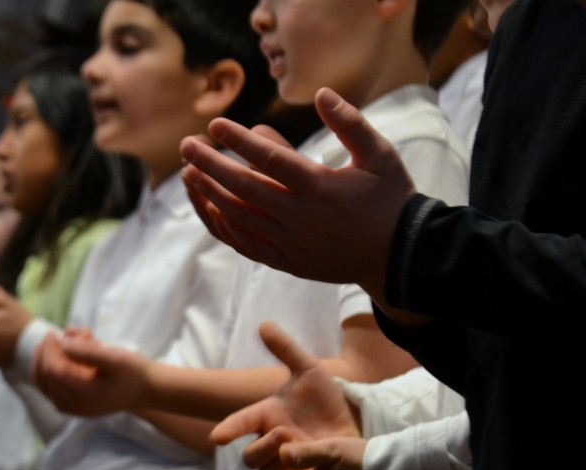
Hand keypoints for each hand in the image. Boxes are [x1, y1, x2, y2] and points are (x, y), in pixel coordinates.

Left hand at [32, 327, 152, 415]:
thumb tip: (63, 342)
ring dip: (51, 358)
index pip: (52, 370)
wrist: (148, 390)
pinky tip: (70, 350)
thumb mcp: (114, 358)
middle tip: (59, 334)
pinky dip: (57, 366)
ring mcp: (72, 407)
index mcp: (81, 396)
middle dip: (49, 352)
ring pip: (45, 382)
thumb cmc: (134, 373)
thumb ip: (87, 350)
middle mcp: (72, 405)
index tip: (54, 332)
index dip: (49, 350)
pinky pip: (54, 385)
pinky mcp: (74, 404)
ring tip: (66, 342)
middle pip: (44, 377)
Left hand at [181, 87, 415, 290]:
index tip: (215, 125)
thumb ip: (351, 123)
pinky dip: (225, 228)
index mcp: (320, 187)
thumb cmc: (391, 200)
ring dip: (210, 194)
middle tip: (186, 146)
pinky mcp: (289, 261)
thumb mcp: (381, 155)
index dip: (239, 141)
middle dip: (210, 165)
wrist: (399, 257)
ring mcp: (291, 242)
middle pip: (243, 189)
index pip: (270, 159)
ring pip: (239, 218)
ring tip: (188, 174)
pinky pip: (247, 245)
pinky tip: (210, 210)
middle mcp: (300, 216)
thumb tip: (322, 93)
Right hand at [210, 321, 358, 469]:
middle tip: (282, 435)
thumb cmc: (325, 400)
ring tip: (295, 452)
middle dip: (260, 448)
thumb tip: (263, 324)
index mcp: (267, 415)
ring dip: (274, 465)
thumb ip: (286, 349)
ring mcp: (285, 463)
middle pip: (249, 456)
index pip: (239, 423)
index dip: (228, 429)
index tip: (218, 437)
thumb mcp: (309, 370)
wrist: (353, 423)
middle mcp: (272, 441)